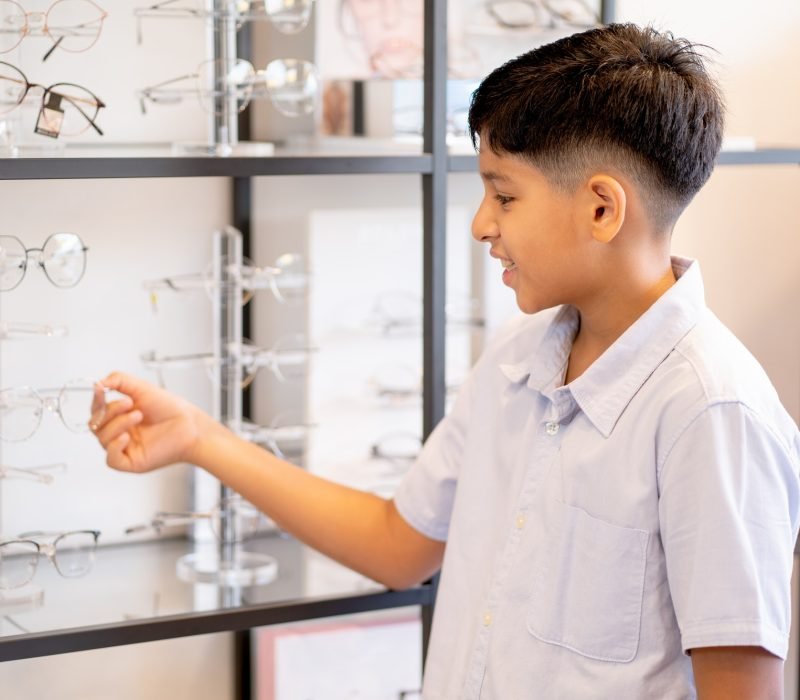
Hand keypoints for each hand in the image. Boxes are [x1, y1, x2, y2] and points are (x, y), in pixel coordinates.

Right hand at [89, 371, 216, 473]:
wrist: (189, 424)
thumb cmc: (170, 409)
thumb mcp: (142, 387)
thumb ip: (118, 380)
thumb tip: (97, 383)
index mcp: (120, 415)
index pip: (97, 410)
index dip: (96, 401)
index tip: (101, 390)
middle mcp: (120, 431)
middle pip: (96, 424)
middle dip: (110, 411)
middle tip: (129, 403)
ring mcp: (124, 447)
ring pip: (102, 439)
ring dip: (117, 424)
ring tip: (138, 415)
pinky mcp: (131, 461)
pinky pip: (111, 459)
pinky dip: (114, 446)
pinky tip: (125, 437)